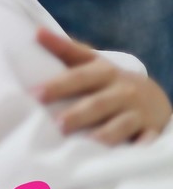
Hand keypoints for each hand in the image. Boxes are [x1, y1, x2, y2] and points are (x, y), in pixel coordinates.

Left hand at [34, 27, 171, 144]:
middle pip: (98, 103)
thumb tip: (36, 32)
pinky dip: (138, 149)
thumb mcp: (92, 61)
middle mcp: (122, 91)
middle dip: (78, 114)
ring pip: (121, 125)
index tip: (35, 94)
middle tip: (58, 124)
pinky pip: (146, 142)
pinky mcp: (150, 132)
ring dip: (104, 134)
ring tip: (86, 143)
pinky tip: (125, 156)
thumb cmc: (110, 80)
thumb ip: (65, 48)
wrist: (154, 97)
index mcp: (104, 72)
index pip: (78, 77)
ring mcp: (137, 113)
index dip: (57, 86)